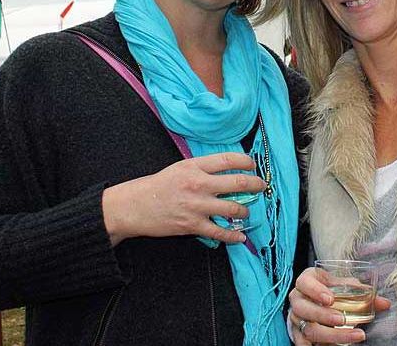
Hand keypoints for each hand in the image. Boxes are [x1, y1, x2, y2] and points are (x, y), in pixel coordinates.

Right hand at [102, 152, 264, 245]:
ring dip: (245, 211)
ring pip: (233, 208)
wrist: (135, 206)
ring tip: (246, 212)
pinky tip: (240, 236)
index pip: (227, 160)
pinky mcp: (193, 225)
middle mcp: (198, 184)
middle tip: (261, 186)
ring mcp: (197, 206)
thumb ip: (202, 168)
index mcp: (194, 167)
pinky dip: (233, 235)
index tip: (253, 165)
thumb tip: (227, 170)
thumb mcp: (179, 168)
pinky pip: (220, 231)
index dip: (245, 162)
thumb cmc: (157, 186)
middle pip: (237, 182)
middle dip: (255, 184)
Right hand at [288, 267, 390, 344]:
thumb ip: (362, 292)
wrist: (314, 299)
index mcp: (306, 281)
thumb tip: (385, 304)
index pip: (304, 282)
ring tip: (353, 336)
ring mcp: (296, 318)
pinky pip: (304, 344)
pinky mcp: (298, 333)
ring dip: (330, 335)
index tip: (330, 299)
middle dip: (323, 315)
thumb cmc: (329, 289)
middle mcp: (298, 299)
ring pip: (307, 329)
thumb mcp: (342, 285)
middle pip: (304, 309)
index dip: (315, 290)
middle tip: (342, 319)